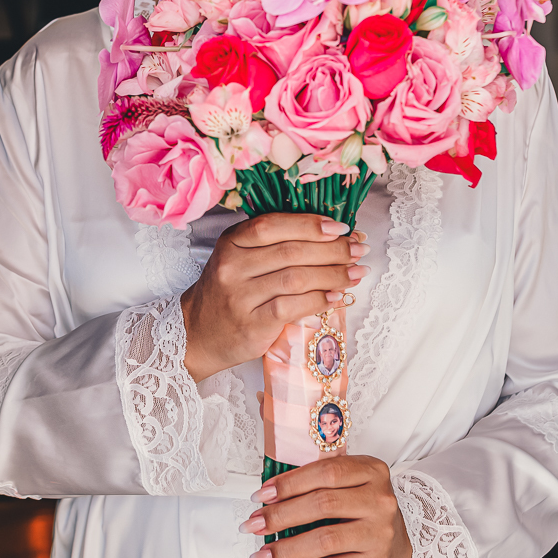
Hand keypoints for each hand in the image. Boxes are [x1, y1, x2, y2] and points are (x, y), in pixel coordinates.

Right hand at [180, 214, 369, 382]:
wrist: (198, 333)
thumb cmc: (229, 291)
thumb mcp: (240, 258)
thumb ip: (275, 244)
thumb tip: (333, 234)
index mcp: (231, 241)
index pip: (274, 224)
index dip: (311, 224)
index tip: (342, 227)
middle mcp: (233, 266)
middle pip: (292, 251)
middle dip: (333, 249)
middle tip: (359, 249)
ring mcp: (241, 296)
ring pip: (297, 278)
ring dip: (334, 274)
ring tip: (357, 272)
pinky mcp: (252, 324)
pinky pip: (294, 307)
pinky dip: (321, 299)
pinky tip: (338, 296)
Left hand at [240, 455, 411, 557]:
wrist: (401, 545)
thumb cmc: (365, 509)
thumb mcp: (353, 483)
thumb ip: (319, 479)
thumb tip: (269, 489)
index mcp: (371, 470)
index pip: (325, 472)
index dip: (289, 483)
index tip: (261, 495)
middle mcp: (379, 499)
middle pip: (322, 505)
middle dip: (280, 516)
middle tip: (253, 525)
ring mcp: (378, 532)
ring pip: (324, 541)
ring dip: (285, 550)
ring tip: (261, 554)